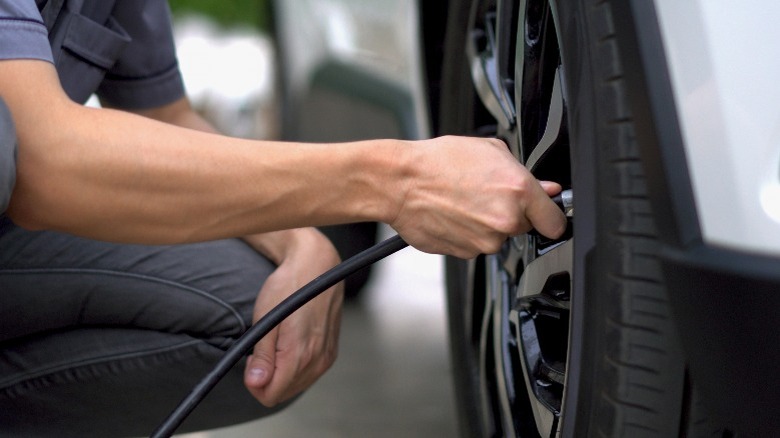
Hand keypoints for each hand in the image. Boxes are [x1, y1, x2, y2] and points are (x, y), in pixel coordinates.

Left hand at [241, 228, 342, 405]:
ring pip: (296, 386)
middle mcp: (317, 360)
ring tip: (276, 342)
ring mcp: (327, 357)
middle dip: (267, 378)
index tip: (251, 359)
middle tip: (261, 348)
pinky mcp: (331, 352)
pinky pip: (308, 374)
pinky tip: (290, 344)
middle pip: (283, 394)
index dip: (254, 382)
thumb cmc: (289, 286)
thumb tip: (256, 384)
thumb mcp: (266, 318)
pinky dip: (295, 367)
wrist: (317, 266)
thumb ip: (263, 356)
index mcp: (299, 354)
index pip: (271, 395)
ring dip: (281, 373)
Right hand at [390, 136, 566, 257]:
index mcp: (518, 192)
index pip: (555, 221)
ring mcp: (484, 241)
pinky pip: (475, 245)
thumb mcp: (489, 151)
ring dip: (486, 224)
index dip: (551, 216)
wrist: (401, 182)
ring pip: (496, 237)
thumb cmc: (438, 162)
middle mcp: (505, 221)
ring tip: (463, 201)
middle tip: (487, 194)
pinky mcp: (465, 253)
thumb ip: (523, 173)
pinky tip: (453, 213)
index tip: (547, 215)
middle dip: (511, 214)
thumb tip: (545, 189)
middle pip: (524, 227)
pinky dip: (467, 233)